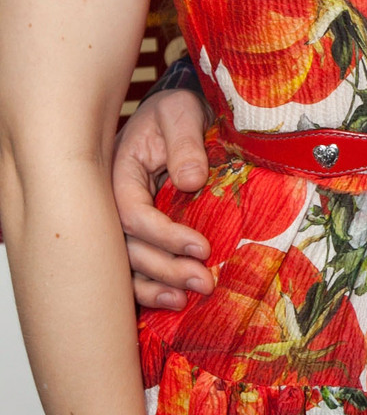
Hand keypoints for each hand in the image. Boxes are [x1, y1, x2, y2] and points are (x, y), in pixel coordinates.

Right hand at [113, 88, 213, 311]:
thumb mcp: (181, 113)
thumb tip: (189, 181)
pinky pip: (134, 269)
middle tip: (203, 282)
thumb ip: (185, 142)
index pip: (132, 213)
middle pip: (128, 247)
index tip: (202, 247)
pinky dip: (150, 290)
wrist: (180, 118)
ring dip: (156, 286)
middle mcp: (114, 202)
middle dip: (164, 269)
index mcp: (118, 173)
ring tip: (188, 298)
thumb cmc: (176, 113)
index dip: (165, 235)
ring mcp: (123, 221)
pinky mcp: (138, 234)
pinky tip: (174, 301)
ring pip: (127, 265)